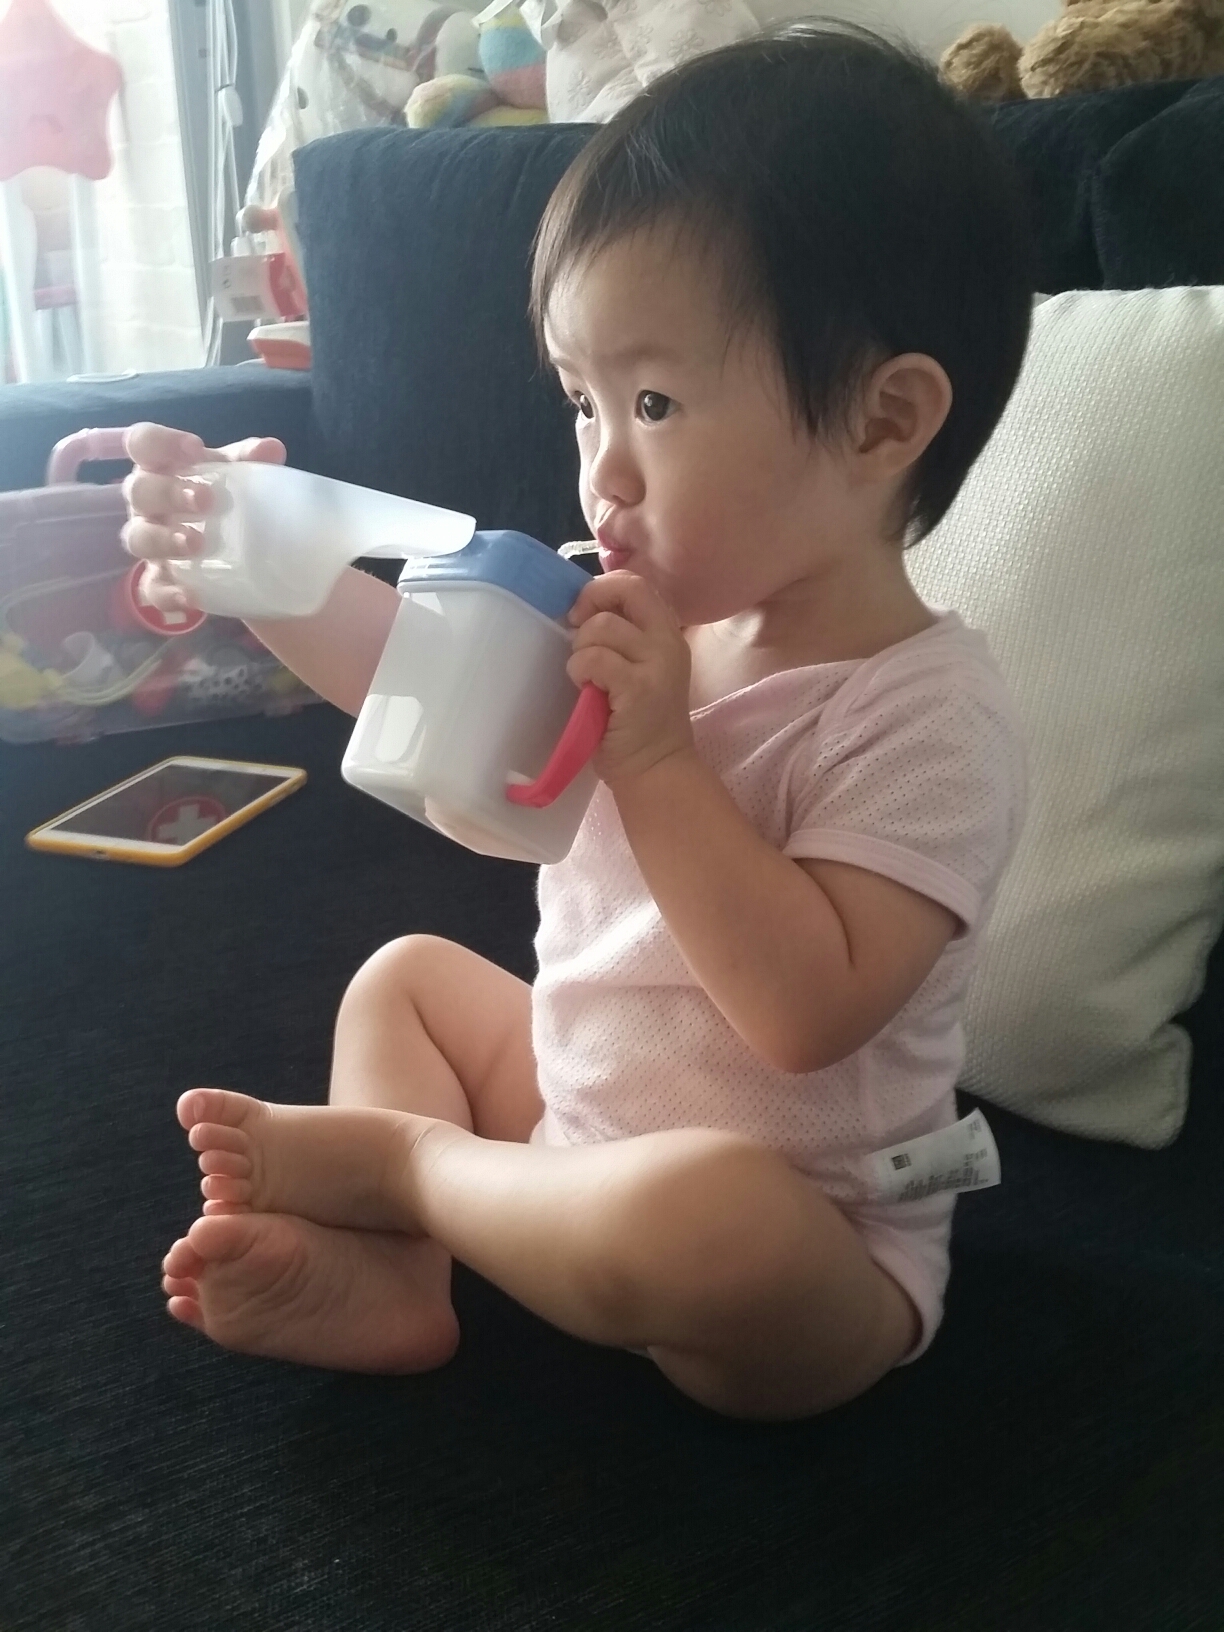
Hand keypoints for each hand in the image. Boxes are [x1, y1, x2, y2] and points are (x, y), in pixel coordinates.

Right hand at [120, 422, 285, 613]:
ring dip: (163, 539)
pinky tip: (190, 598)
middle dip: (167, 493)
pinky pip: (151, 588)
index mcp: (161, 466)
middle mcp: (147, 502)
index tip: (195, 448)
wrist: (235, 547)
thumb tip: (272, 449)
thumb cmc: (225, 496)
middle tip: (205, 500)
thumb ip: (250, 460)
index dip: (160, 442)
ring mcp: (149, 541)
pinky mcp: (159, 579)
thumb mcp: (238, 474)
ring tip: (196, 544)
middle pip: (138, 491)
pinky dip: (167, 593)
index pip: (143, 443)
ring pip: (137, 538)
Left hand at [566, 570, 693, 785]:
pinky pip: (596, 659)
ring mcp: (657, 664)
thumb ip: (622, 639)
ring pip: (603, 627)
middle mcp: (668, 642)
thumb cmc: (638, 723)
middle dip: (590, 604)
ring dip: (580, 649)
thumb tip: (580, 612)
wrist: (656, 769)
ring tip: (584, 676)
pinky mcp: (639, 688)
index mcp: (667, 633)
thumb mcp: (639, 669)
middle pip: (626, 592)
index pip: (636, 584)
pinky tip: (585, 689)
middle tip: (576, 634)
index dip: (602, 589)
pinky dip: (580, 670)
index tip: (582, 613)